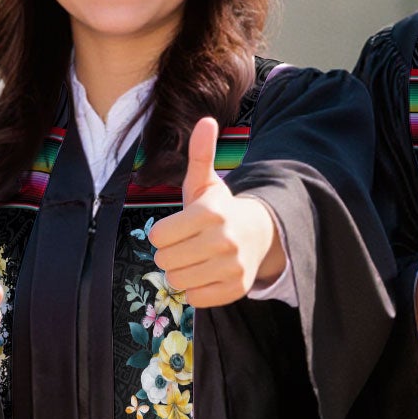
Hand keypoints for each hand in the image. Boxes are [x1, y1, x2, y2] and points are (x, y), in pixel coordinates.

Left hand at [146, 117, 281, 307]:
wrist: (258, 234)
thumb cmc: (220, 209)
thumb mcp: (206, 182)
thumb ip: (200, 154)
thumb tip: (206, 120)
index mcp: (211, 213)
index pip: (158, 236)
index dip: (161, 234)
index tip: (176, 229)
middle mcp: (223, 241)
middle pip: (165, 261)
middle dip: (169, 254)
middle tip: (185, 245)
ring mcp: (232, 267)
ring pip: (178, 281)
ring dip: (180, 272)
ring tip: (195, 259)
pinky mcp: (236, 289)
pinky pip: (195, 298)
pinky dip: (196, 289)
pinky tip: (206, 273)